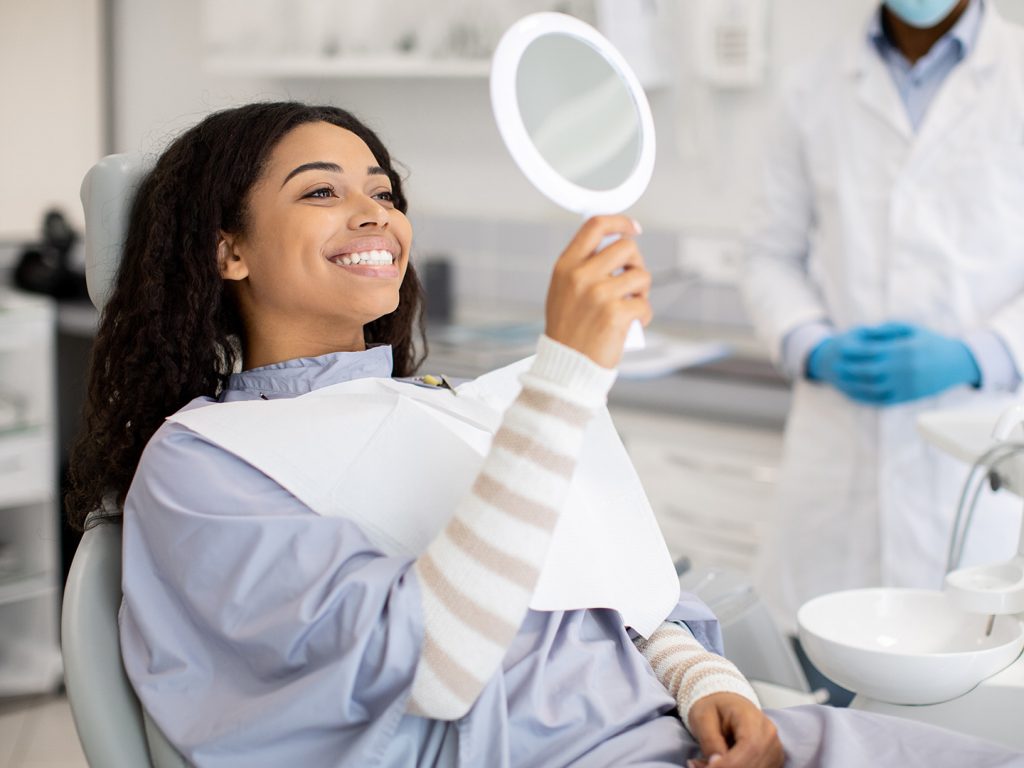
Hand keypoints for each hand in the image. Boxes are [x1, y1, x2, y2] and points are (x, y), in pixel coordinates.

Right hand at [544, 215, 650, 368]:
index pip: (595, 226)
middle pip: (626, 247)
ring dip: (642, 291)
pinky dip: (643, 315)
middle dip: (636, 263)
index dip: (619, 221)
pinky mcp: (616, 314)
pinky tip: (632, 324)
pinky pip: (644, 304)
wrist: (566, 366)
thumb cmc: (568, 331)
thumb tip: (615, 245)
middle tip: (633, 281)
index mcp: (566, 266)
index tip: (633, 228)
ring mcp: (599, 294)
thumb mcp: (562, 291)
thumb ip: (582, 267)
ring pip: (641, 275)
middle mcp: (581, 276)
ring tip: (631, 305)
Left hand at [685, 693, 782, 767]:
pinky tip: (718, 765)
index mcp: (753, 718)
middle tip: (700, 765)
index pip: (750, 746)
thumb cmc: (714, 708)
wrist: (725, 705)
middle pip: (753, 764)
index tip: (709, 766)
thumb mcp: (702, 717)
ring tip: (705, 763)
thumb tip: (716, 762)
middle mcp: (769, 736)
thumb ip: (710, 740)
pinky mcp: (771, 764)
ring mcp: (773, 751)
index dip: (730, 763)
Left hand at [806, 322, 979, 405]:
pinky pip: (883, 399)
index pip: (870, 351)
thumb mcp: (912, 329)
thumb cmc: (931, 342)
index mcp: (902, 350)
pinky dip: (867, 398)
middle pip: (868, 370)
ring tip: (842, 381)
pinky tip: (857, 393)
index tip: (840, 349)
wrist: (957, 362)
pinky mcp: (908, 397)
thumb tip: (864, 332)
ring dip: (854, 385)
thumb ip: (887, 330)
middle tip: (835, 367)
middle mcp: (903, 369)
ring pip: (872, 387)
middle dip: (849, 368)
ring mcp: (905, 384)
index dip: (853, 351)